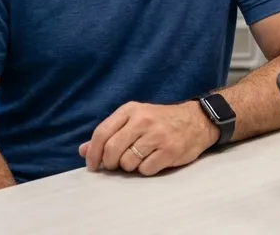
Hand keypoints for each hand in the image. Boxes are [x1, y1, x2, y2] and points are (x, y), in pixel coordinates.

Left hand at [78, 101, 217, 175]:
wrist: (196, 120)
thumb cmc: (160, 121)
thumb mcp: (134, 120)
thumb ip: (109, 133)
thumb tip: (83, 151)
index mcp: (130, 110)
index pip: (102, 133)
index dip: (93, 153)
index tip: (92, 165)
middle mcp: (143, 120)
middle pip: (112, 150)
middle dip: (110, 163)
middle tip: (116, 165)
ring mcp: (157, 135)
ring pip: (128, 162)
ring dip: (130, 166)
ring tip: (140, 158)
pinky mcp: (170, 150)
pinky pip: (145, 170)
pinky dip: (146, 170)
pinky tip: (153, 161)